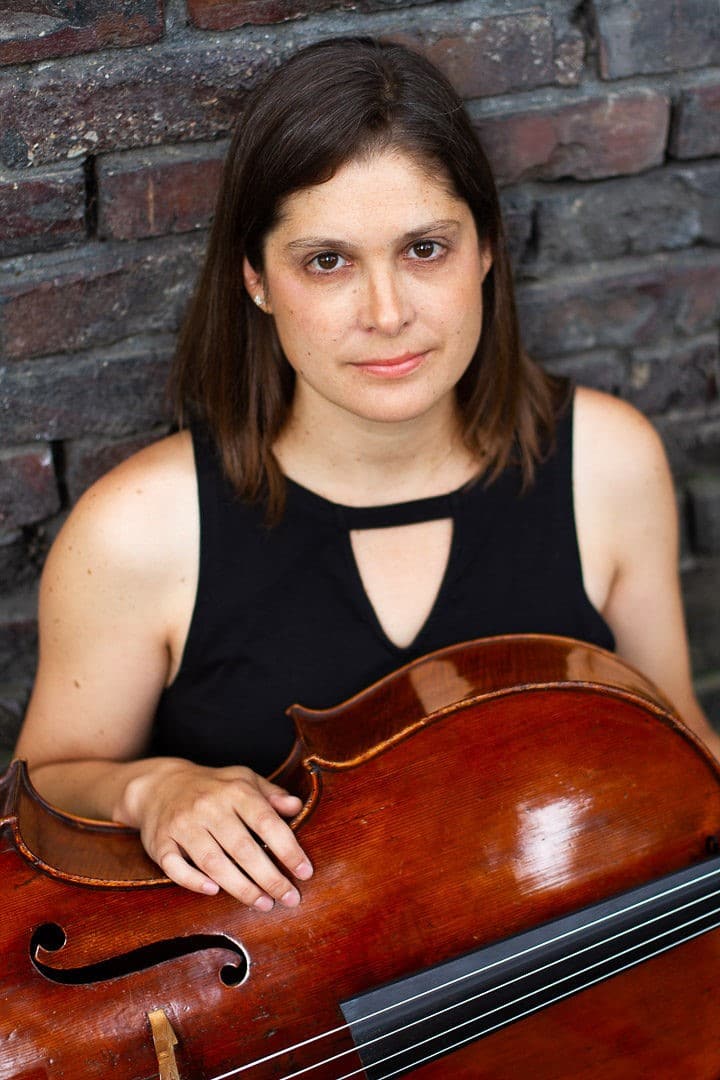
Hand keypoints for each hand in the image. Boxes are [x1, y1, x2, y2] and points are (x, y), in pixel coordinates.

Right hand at [118, 760, 312, 906]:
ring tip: (263, 904)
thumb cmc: (212, 787)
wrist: (159, 785)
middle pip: (243, 848)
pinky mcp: (160, 842)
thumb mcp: (244, 780)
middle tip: (290, 898)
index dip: (288, 849)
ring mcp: (183, 824)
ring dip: (241, 887)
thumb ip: (271, 795)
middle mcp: (209, 807)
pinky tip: (214, 892)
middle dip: (269, 878)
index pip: (267, 822)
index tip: (305, 872)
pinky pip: (176, 866)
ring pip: (213, 862)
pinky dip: (194, 881)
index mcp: (235, 791)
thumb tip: (297, 807)